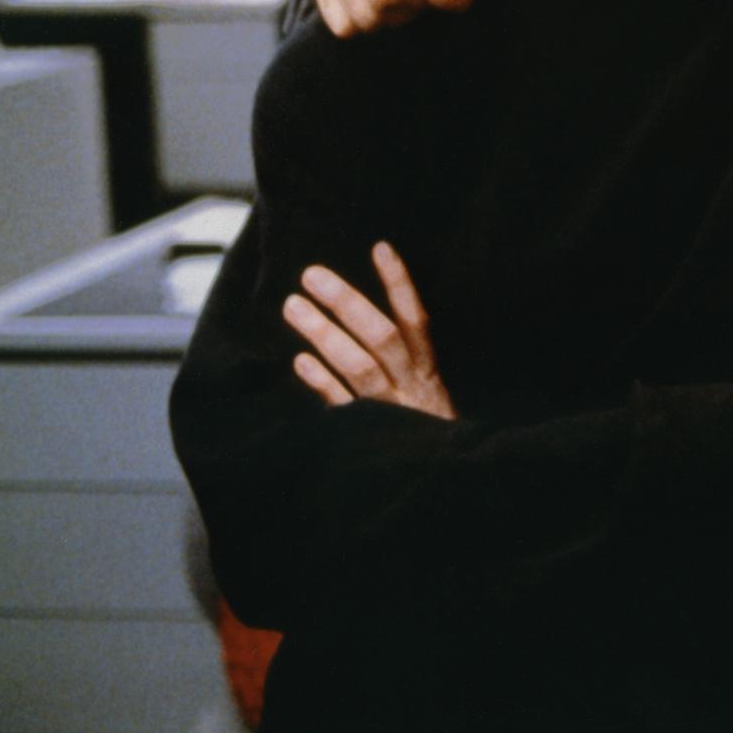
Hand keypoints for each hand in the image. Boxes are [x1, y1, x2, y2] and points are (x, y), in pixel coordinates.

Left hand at [284, 242, 457, 420]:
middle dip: (348, 303)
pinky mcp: (371, 437)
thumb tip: (357, 317)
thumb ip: (402, 359)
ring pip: (361, 367)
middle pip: (382, 337)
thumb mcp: (423, 391)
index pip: (415, 319)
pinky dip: (324, 383)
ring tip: (292, 306)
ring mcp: (391, 411)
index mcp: (427, 371)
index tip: (379, 247)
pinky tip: (299, 361)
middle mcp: (412, 387)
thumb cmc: (423, 430)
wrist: (440, 485)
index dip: (399, 284)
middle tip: (311, 274)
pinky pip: (345, 407)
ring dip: (326, 334)